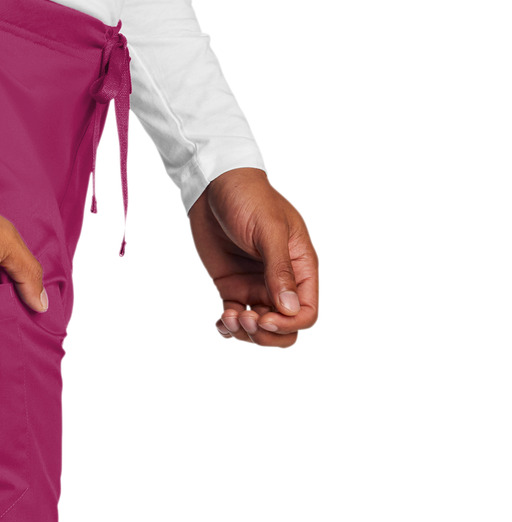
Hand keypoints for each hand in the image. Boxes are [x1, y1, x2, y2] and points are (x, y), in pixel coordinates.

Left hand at [189, 168, 317, 347]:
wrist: (215, 186)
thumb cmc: (249, 199)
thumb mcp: (268, 231)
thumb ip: (279, 270)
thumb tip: (289, 310)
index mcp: (301, 267)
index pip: (306, 311)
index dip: (288, 324)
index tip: (263, 318)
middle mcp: (282, 281)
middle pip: (285, 327)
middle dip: (266, 335)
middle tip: (245, 320)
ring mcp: (257, 285)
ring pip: (260, 328)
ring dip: (245, 333)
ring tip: (228, 317)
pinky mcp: (233, 286)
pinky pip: (235, 319)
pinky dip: (228, 328)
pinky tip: (220, 321)